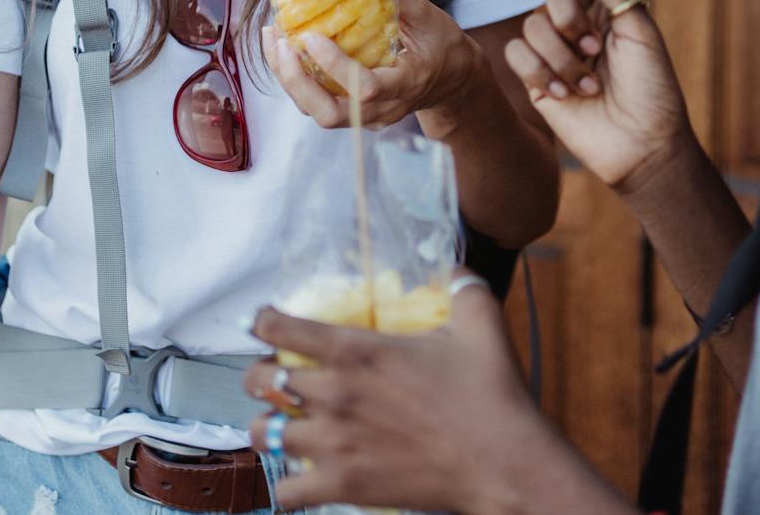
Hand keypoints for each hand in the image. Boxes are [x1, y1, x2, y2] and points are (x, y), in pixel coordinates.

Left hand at [244, 284, 589, 513]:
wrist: (501, 462)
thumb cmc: (490, 393)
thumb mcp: (480, 322)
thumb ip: (462, 287)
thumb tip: (455, 267)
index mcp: (358, 351)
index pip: (281, 328)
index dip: (263, 321)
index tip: (263, 322)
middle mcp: (335, 394)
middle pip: (259, 380)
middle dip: (258, 377)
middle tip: (271, 379)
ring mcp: (335, 443)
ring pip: (263, 435)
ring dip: (268, 428)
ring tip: (281, 428)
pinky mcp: (344, 485)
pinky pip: (288, 492)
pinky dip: (289, 487)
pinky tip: (302, 479)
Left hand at [261, 0, 487, 128]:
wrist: (452, 81)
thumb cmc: (443, 47)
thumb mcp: (430, 18)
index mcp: (407, 85)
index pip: (366, 89)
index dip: (336, 67)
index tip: (312, 37)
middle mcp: (383, 110)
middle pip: (330, 114)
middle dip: (297, 81)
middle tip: (282, 42)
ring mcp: (366, 118)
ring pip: (317, 112)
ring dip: (288, 79)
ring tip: (274, 39)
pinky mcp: (353, 114)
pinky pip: (316, 104)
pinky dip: (294, 79)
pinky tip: (283, 48)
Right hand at [505, 0, 694, 193]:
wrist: (641, 146)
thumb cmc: (652, 89)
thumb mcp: (640, 32)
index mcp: (608, 3)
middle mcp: (579, 20)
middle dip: (567, 12)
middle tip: (592, 46)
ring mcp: (555, 48)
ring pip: (532, 23)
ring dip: (562, 57)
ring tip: (589, 86)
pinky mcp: (536, 77)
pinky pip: (518, 54)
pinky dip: (541, 73)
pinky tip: (565, 96)